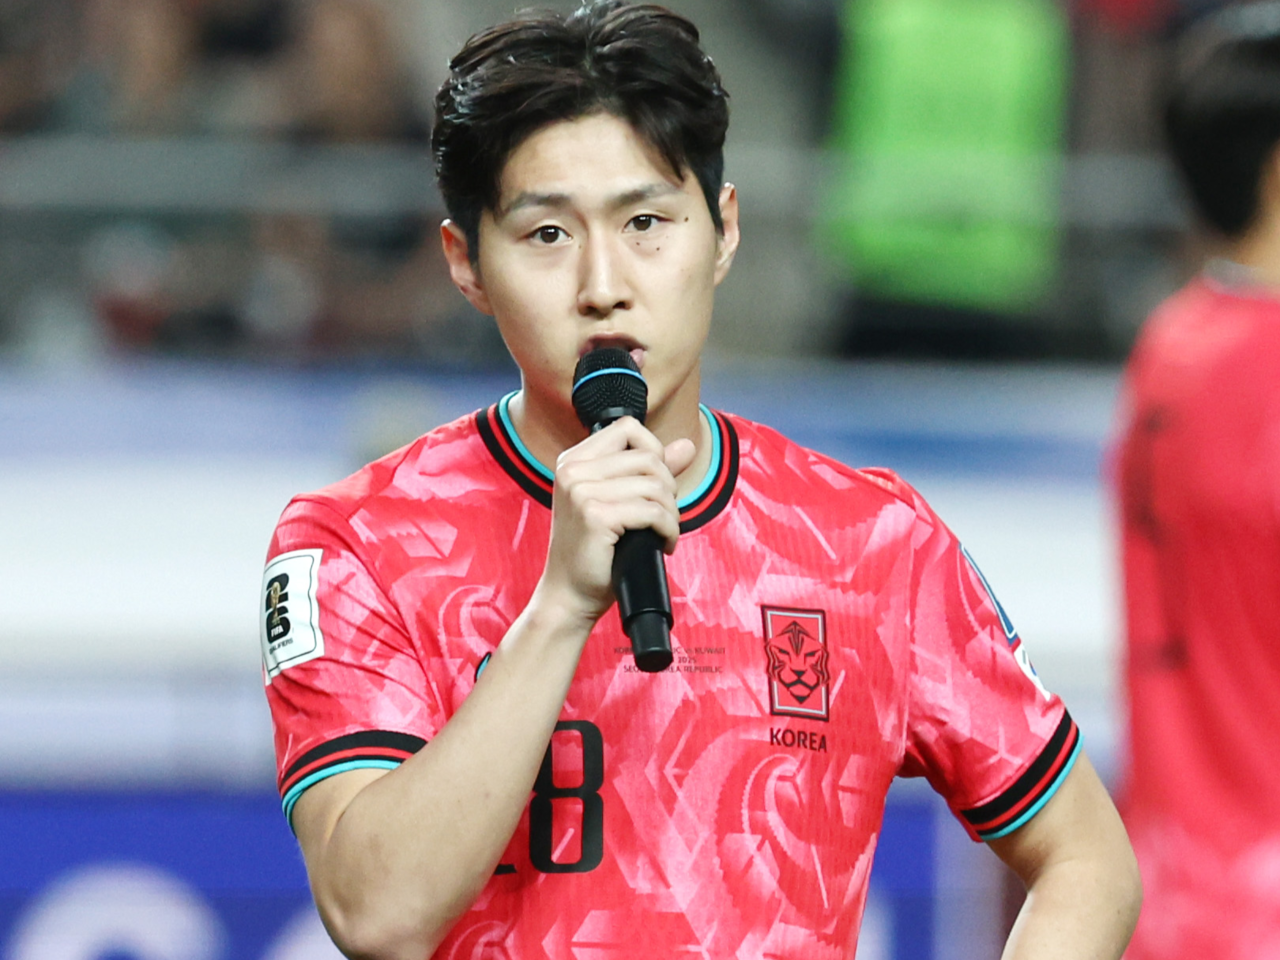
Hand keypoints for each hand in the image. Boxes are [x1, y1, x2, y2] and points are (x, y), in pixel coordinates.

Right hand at [537, 417, 695, 626]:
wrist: (569, 594)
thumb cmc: (595, 551)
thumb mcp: (621, 502)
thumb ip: (651, 471)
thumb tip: (687, 445)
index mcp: (574, 460)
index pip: (628, 428)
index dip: (653, 452)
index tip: (654, 485)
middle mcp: (573, 470)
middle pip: (647, 457)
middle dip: (667, 489)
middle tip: (661, 517)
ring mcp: (581, 491)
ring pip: (655, 485)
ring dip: (670, 513)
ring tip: (662, 532)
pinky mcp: (595, 515)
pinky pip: (652, 511)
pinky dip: (668, 529)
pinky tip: (662, 544)